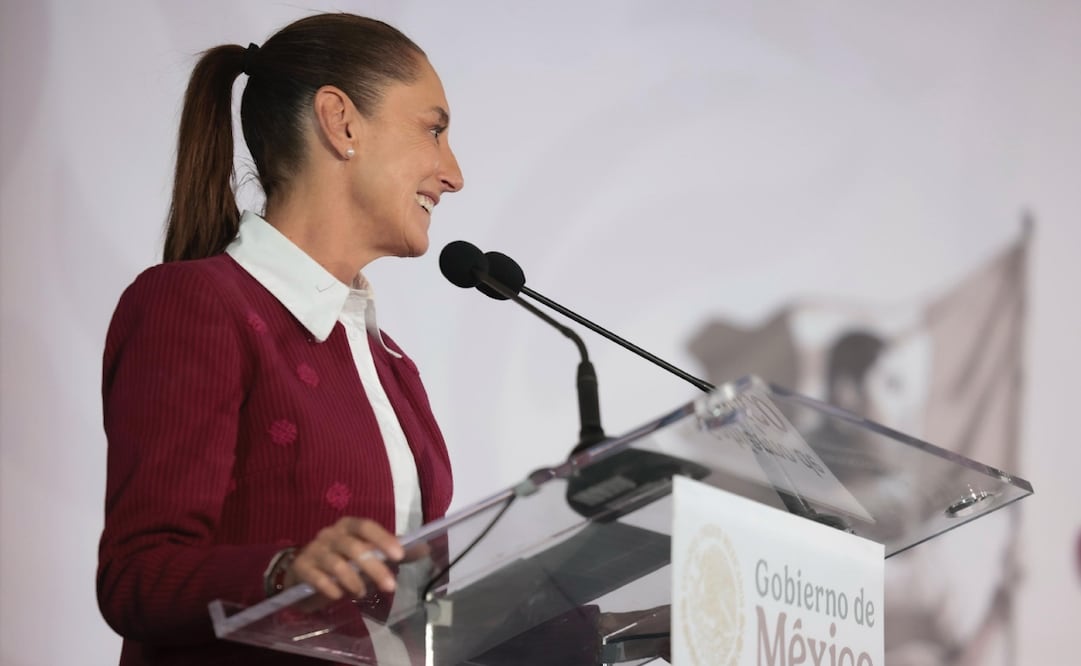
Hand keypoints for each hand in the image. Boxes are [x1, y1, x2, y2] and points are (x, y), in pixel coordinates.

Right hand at [284, 517, 404, 600]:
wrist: (304, 570)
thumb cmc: (343, 559)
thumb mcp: (369, 553)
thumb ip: (394, 552)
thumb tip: (425, 548)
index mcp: (349, 526)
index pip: (367, 526)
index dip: (383, 538)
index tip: (400, 556)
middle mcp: (330, 533)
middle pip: (354, 547)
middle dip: (374, 568)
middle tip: (390, 586)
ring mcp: (314, 549)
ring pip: (336, 563)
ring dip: (353, 580)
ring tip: (363, 593)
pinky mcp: (301, 567)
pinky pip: (316, 577)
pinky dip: (329, 587)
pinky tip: (339, 596)